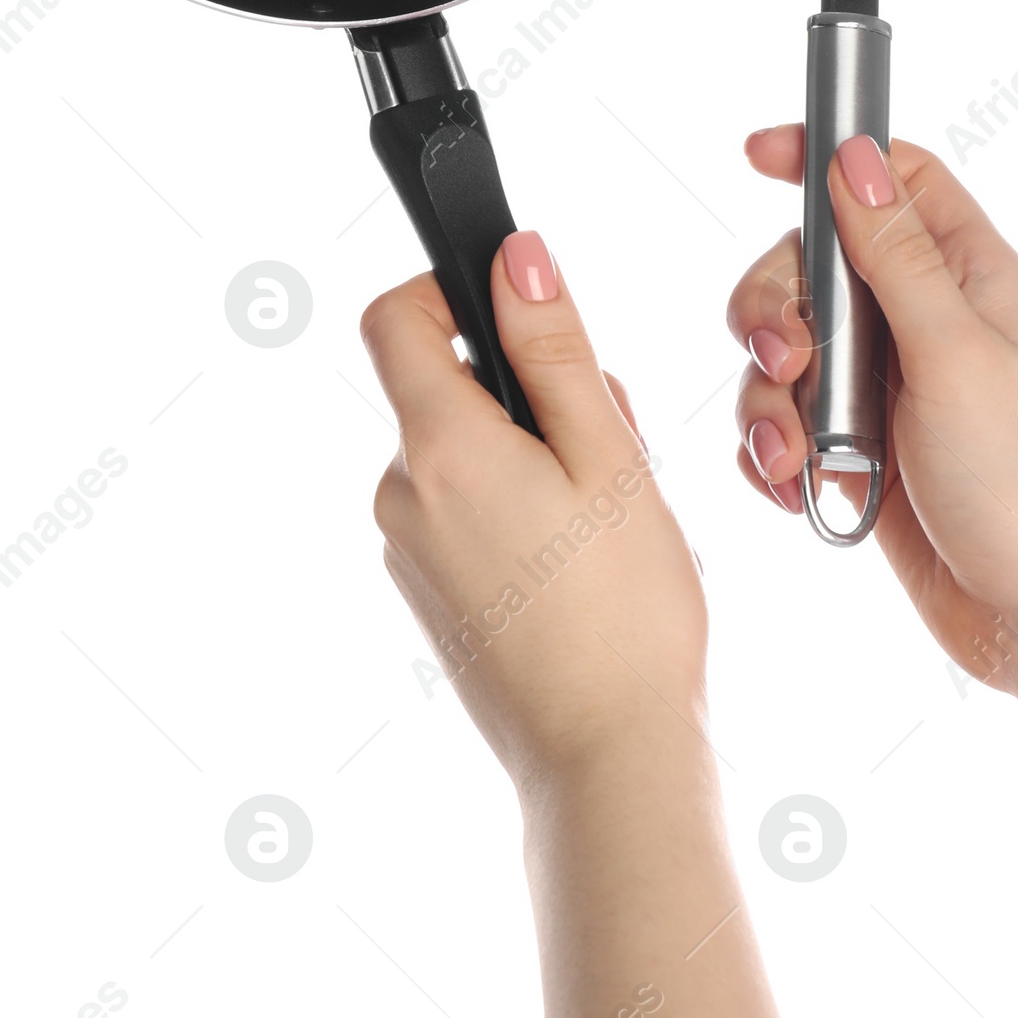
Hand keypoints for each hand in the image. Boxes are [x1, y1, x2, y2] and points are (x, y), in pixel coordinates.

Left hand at [365, 234, 795, 1017]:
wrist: (605, 761)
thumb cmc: (625, 613)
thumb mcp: (609, 456)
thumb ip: (556, 348)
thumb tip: (516, 255)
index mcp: (440, 449)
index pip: (391, 318)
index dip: (446, 290)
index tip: (519, 313)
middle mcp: (402, 494)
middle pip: (446, 387)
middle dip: (525, 389)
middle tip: (608, 444)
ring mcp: (408, 550)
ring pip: (464, 451)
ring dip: (530, 452)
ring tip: (605, 516)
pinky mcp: (429, 593)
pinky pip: (464, 510)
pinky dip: (517, 507)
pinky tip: (581, 560)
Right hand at [727, 127, 1017, 689]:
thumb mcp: (955, 352)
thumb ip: (894, 254)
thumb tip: (853, 154)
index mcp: (967, 276)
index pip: (891, 177)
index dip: (825, 154)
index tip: (756, 154)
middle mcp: (923, 321)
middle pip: (809, 265)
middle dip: (774, 311)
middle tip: (788, 361)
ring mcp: (887, 387)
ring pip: (784, 350)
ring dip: (769, 399)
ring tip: (793, 455)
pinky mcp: (860, 448)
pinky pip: (784, 420)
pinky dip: (774, 449)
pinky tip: (795, 486)